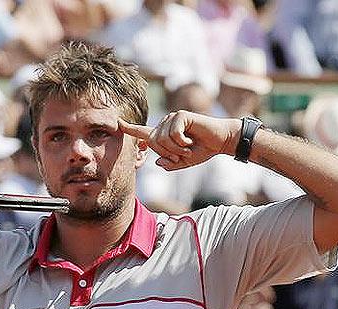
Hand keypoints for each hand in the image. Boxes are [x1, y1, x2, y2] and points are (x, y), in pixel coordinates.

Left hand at [118, 111, 240, 170]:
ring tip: (187, 148)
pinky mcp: (181, 115)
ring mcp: (172, 118)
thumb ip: (169, 164)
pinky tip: (190, 140)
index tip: (118, 123)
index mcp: (163, 134)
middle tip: (181, 156)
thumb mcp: (183, 162)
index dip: (130, 129)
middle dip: (166, 153)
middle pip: (153, 142)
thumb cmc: (202, 150)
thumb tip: (158, 162)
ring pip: (162, 139)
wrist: (220, 141)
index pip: (142, 132)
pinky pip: (173, 134)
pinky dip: (181, 142)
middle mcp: (165, 124)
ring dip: (175, 149)